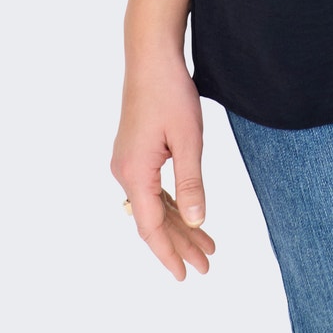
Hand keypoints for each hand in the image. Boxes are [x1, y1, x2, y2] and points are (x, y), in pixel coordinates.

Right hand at [111, 51, 215, 280]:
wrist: (150, 57)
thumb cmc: (170, 92)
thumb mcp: (189, 138)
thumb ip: (192, 182)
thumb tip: (198, 220)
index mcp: (135, 173)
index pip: (151, 226)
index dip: (169, 253)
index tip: (185, 274)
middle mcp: (125, 173)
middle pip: (154, 220)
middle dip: (181, 242)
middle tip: (207, 263)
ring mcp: (128, 163)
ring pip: (155, 205)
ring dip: (180, 224)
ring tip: (207, 244)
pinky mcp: (135, 153)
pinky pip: (153, 188)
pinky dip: (172, 203)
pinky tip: (189, 214)